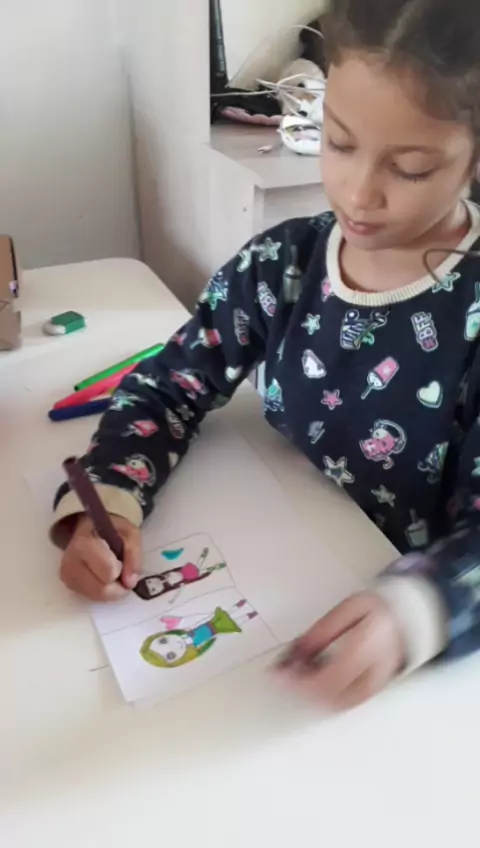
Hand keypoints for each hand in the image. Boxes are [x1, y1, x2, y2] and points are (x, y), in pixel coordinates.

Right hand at [60, 514, 140, 601]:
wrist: (89, 528)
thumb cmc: (111, 529)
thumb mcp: (129, 534)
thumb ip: (133, 555)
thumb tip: (130, 583)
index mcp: (84, 543)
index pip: (108, 571)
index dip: (121, 570)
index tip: (121, 560)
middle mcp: (70, 561)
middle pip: (102, 590)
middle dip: (117, 585)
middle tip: (121, 571)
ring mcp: (67, 575)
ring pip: (97, 596)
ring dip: (111, 590)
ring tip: (111, 573)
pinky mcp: (68, 584)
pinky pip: (91, 597)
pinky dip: (102, 592)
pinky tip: (101, 576)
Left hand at [277, 592, 405, 710]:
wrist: (405, 619)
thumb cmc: (376, 610)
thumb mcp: (346, 610)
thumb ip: (321, 632)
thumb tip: (296, 652)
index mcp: (369, 646)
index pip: (329, 676)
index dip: (300, 680)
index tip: (279, 674)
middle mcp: (375, 671)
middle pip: (331, 695)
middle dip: (301, 689)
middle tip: (283, 675)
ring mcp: (376, 685)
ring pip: (337, 704)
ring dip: (311, 695)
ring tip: (297, 676)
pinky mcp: (373, 691)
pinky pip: (346, 703)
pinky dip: (325, 697)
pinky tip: (313, 682)